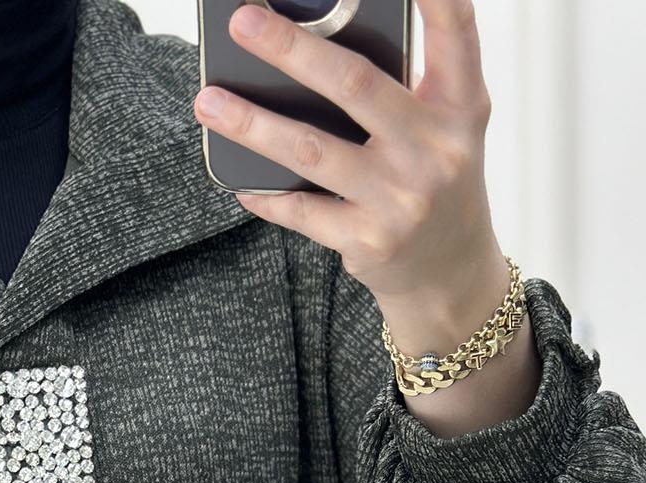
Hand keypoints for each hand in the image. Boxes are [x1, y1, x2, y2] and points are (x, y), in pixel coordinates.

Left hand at [194, 0, 501, 311]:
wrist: (451, 271)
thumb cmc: (436, 182)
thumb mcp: (446, 127)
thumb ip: (407, 83)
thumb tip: (316, 42)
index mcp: (460, 105)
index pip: (454, 30)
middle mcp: (435, 148)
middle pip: (354, 83)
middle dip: (292, 49)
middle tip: (244, 21)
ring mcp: (400, 198)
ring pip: (312, 150)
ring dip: (252, 124)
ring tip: (209, 102)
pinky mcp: (369, 240)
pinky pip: (302, 210)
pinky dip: (266, 195)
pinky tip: (239, 182)